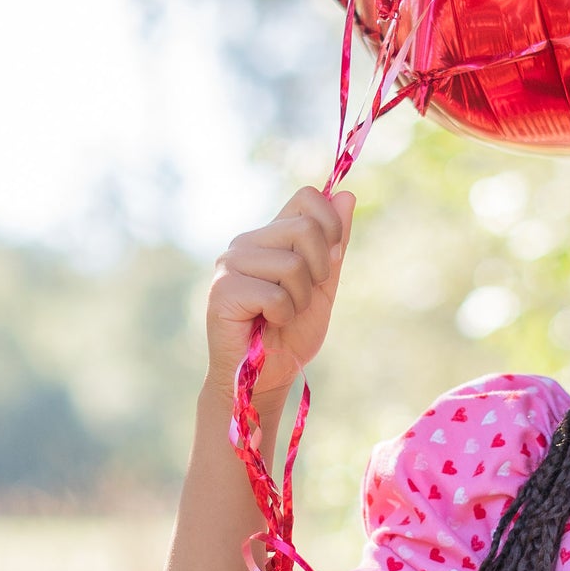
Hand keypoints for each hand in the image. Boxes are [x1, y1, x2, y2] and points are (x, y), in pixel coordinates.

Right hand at [205, 187, 354, 398]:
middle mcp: (247, 242)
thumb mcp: (324, 285)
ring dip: (300, 300)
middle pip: (306, 228)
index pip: (307, 198)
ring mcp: (231, 264)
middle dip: (319, 271)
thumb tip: (346, 194)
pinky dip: (282, 316)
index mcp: (272, 236)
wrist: (266, 376)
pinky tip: (265, 324)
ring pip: (293, 264)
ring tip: (281, 315)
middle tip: (300, 298)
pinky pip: (275, 294)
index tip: (330, 258)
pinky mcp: (223, 290)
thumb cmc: (290, 333)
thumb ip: (334, 243)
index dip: (331, 223)